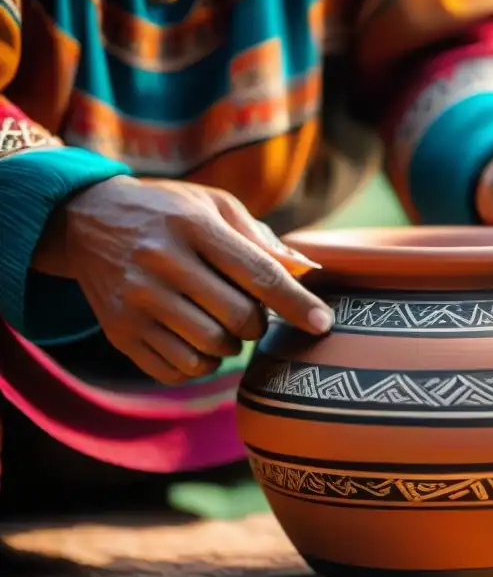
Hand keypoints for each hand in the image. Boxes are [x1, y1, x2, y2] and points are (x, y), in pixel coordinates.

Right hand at [37, 176, 334, 384]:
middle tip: (250, 311)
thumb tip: (306, 273)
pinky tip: (194, 340)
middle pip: (239, 319)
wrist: (85, 220)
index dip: (297, 304)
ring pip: (211, 350)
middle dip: (259, 324)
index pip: (259, 275)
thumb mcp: (213, 206)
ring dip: (230, 346)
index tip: (323, 323)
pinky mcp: (119, 332)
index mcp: (193, 227)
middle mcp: (162, 263)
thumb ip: (260, 239)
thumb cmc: (169, 214)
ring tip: (220, 323)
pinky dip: (199, 364)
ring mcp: (136, 301)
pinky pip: (179, 370)